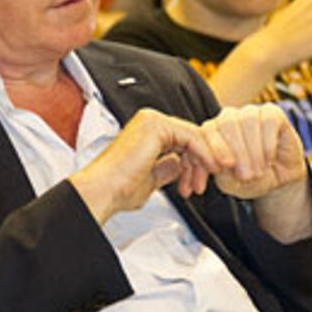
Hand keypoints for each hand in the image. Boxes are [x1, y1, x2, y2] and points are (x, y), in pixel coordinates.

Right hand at [70, 108, 230, 223]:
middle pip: (192, 137)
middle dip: (203, 163)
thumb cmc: (119, 189)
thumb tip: (180, 166)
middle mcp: (149, 122)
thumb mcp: (152, 178)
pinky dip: (203, 155)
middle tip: (206, 184)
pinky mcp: (157, 126)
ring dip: (205, 161)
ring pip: (195, 136)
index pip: (184, 141)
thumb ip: (168, 168)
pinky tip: (205, 171)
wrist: (105, 190)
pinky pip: (192, 137)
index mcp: (146, 132)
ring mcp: (152, 121)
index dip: (197, 162)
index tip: (202, 183)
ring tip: (202, 184)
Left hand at [202, 104, 305, 197]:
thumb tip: (221, 164)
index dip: (214, 149)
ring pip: (248, 120)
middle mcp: (228, 117)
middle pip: (226, 123)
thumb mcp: (230, 183)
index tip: (219, 169)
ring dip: (254, 150)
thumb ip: (221, 173)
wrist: (278, 180)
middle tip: (246, 175)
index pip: (206, 130)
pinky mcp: (273, 113)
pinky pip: (268, 121)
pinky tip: (269, 159)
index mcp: (211, 131)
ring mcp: (250, 113)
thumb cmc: (249, 179)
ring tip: (258, 171)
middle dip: (237, 152)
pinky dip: (268, 144)